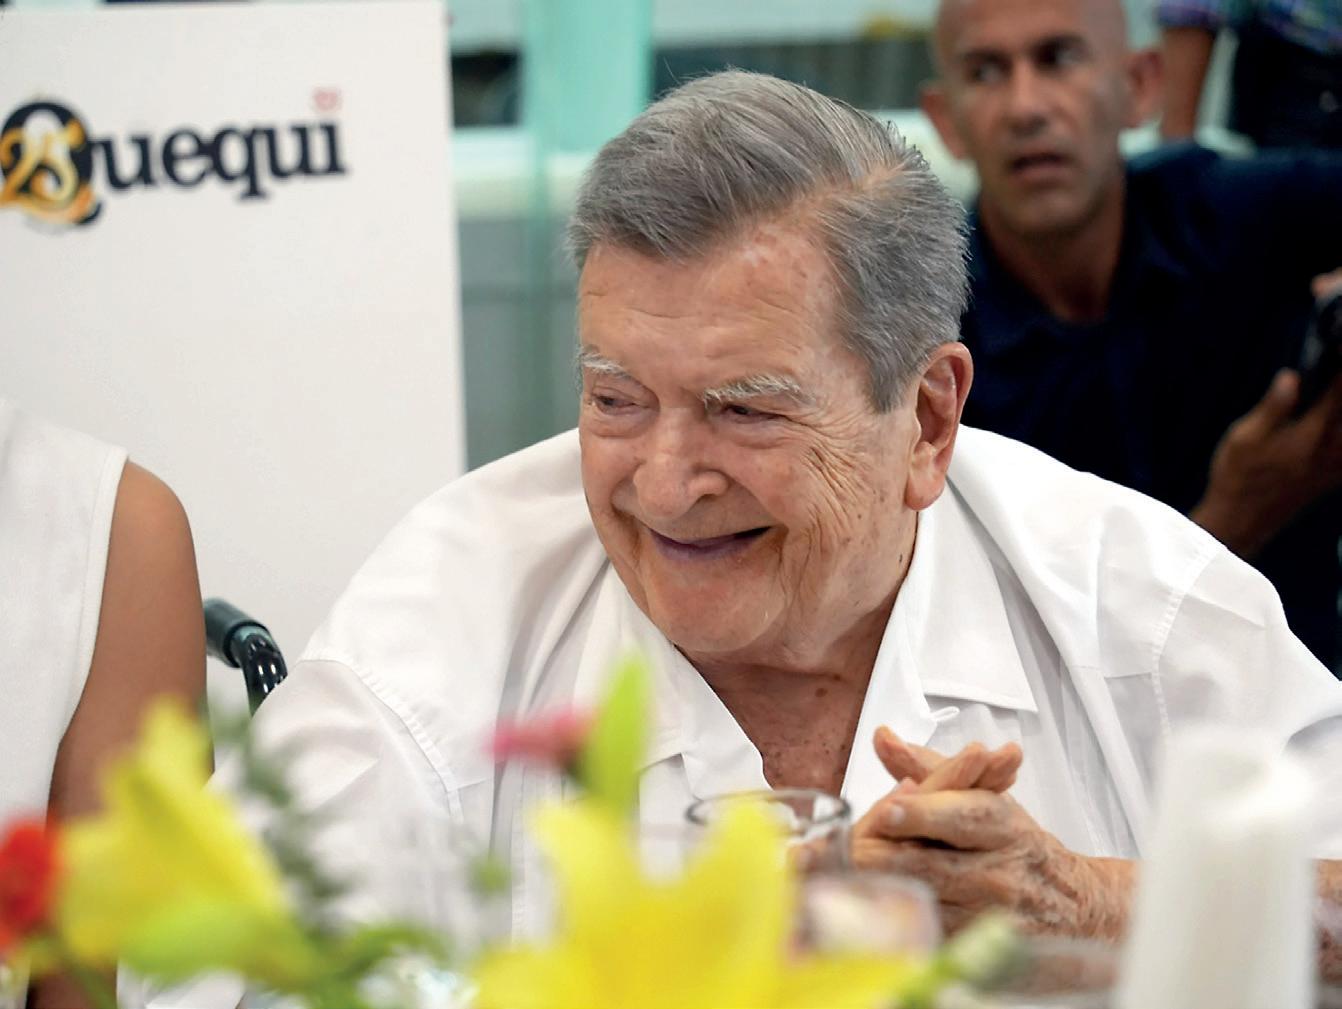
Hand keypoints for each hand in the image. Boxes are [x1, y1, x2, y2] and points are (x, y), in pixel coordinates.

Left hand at [851, 730, 1133, 937]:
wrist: (1077, 910)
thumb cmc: (1019, 848)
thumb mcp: (985, 798)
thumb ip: (928, 768)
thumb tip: (882, 739)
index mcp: (1000, 824)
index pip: (962, 815)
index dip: (922, 813)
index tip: (885, 810)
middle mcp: (997, 872)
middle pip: (932, 865)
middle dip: (875, 858)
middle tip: (828, 849)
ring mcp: (989, 918)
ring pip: (925, 905)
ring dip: (876, 892)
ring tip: (833, 878)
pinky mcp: (979, 954)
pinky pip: (929, 939)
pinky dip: (895, 925)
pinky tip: (865, 914)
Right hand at [1192, 366, 1341, 557]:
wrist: (1242, 520)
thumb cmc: (1237, 476)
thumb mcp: (1244, 437)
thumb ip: (1273, 407)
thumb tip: (1291, 376)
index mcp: (1312, 433)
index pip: (1341, 390)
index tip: (1339, 344)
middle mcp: (1333, 448)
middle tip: (1336, 367)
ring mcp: (1338, 464)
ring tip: (1336, 393)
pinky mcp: (1336, 475)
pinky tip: (1335, 427)